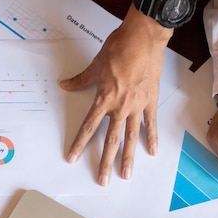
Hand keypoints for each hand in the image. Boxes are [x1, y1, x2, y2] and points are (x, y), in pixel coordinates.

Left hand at [60, 7, 172, 185]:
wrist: (143, 37)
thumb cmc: (119, 47)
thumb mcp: (96, 63)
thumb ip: (81, 79)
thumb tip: (65, 84)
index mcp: (104, 98)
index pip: (89, 127)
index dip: (79, 144)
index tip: (72, 158)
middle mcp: (120, 107)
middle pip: (111, 140)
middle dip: (106, 162)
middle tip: (103, 180)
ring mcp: (137, 106)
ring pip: (131, 137)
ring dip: (128, 158)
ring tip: (126, 175)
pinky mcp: (151, 101)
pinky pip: (150, 124)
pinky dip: (151, 138)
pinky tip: (152, 152)